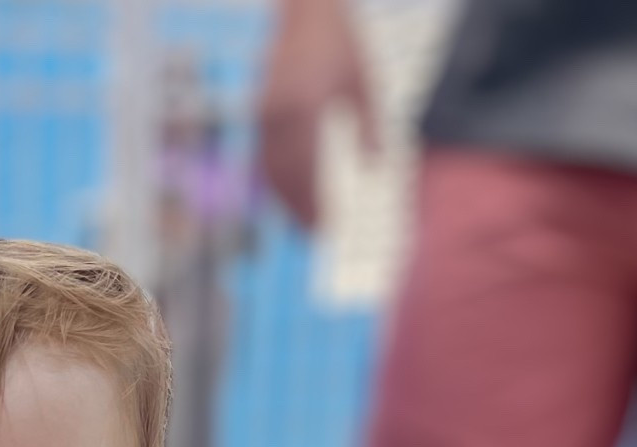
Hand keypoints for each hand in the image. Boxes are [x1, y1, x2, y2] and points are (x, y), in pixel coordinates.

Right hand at [255, 0, 377, 229]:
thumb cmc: (340, 40)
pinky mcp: (260, 109)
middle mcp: (278, 114)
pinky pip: (265, 154)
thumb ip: (370, 127)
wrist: (305, 4)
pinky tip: (289, 193)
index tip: (329, 229)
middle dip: (299, 209)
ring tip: (302, 220)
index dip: (315, 205)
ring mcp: (265, 111)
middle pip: (285, 177)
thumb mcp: (364, 82)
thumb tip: (375, 168)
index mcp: (305, 108)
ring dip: (285, 199)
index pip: (307, 171)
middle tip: (316, 234)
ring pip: (270, 169)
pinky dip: (276, 178)